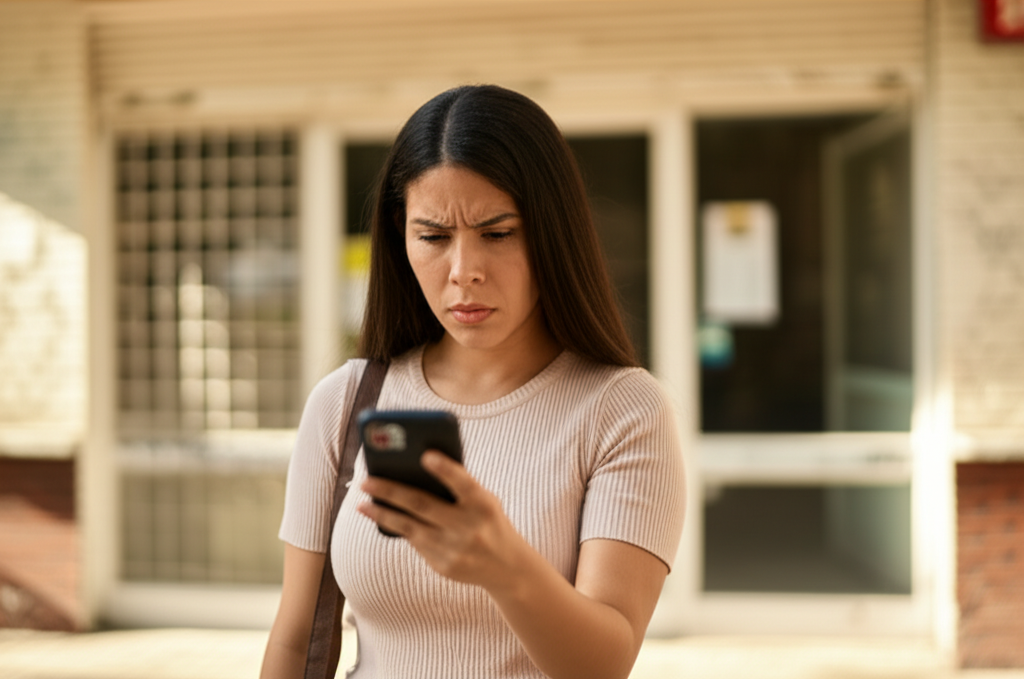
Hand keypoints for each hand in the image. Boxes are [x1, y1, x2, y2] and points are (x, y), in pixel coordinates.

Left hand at [357, 451, 523, 590]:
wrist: (507, 567)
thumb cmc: (489, 521)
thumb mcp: (485, 501)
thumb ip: (458, 488)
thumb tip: (413, 472)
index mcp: (484, 505)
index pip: (464, 484)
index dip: (446, 469)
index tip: (425, 454)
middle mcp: (469, 528)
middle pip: (423, 505)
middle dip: (390, 491)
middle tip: (366, 481)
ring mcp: (455, 550)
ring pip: (410, 528)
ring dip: (382, 514)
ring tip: (362, 504)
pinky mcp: (444, 567)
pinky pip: (416, 543)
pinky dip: (401, 528)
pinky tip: (385, 518)